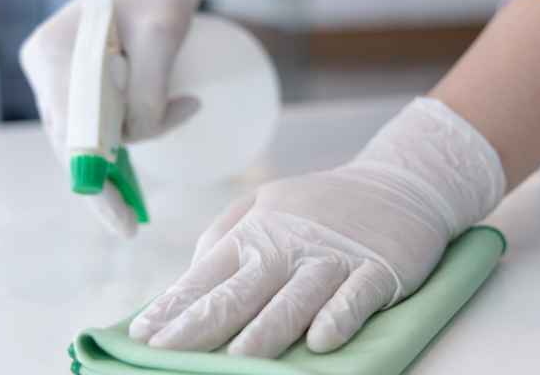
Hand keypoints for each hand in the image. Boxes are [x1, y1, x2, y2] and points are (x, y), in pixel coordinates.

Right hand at [19, 0, 209, 236]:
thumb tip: (136, 139)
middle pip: (71, 141)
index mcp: (53, 55)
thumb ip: (148, 93)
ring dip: (121, 160)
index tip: (120, 220)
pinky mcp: (78, 85)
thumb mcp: (161, 37)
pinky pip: (95, 126)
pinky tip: (136, 170)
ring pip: (85, 138)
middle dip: (104, 183)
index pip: (70, 131)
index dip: (93, 181)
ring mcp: (59, 79)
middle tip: (130, 224)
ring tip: (142, 198)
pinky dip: (121, 145)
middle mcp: (47, 71)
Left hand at [128, 98, 505, 357]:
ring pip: (294, 299)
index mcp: (255, 233)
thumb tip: (188, 276)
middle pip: (240, 292)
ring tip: (237, 359)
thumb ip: (224, 235)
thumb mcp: (264, 203)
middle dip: (200, 326)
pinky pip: (356, 298)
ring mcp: (332, 258)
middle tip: (166, 353)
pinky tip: (321, 342)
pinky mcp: (377, 269)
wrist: (398, 182)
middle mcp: (287, 246)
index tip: (142, 335)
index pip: (206, 275)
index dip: (173, 306)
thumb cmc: (320, 205)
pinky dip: (339, 318)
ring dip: (266, 330)